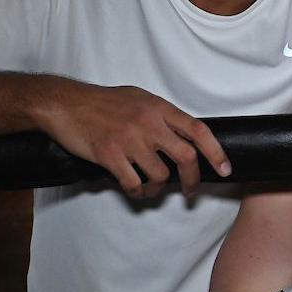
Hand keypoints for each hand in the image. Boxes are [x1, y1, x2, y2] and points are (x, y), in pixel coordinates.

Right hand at [32, 80, 229, 197]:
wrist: (67, 104)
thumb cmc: (104, 102)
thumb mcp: (140, 99)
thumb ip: (162, 116)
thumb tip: (183, 135)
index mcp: (159, 108)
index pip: (198, 130)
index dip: (216, 152)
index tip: (225, 169)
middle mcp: (148, 123)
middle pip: (186, 157)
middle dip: (192, 178)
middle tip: (190, 190)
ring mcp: (129, 140)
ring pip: (159, 175)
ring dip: (158, 187)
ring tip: (151, 186)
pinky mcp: (110, 156)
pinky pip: (133, 184)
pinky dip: (137, 192)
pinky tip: (135, 190)